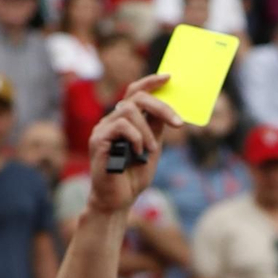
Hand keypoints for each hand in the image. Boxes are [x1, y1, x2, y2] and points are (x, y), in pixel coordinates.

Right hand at [88, 74, 181, 214]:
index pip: (136, 92)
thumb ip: (156, 129)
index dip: (151, 82)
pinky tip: (138, 152)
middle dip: (160, 106)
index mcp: (126, 120)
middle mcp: (113, 119)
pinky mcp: (98, 140)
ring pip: (129, 111)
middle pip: (136, 96)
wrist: (118, 200)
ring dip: (147, 131)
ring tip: (151, 151)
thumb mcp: (152, 149)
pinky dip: (135, 137)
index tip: (168, 77)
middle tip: (178, 124)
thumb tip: (167, 110)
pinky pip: (120, 126)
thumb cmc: (133, 176)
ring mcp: (104, 128)